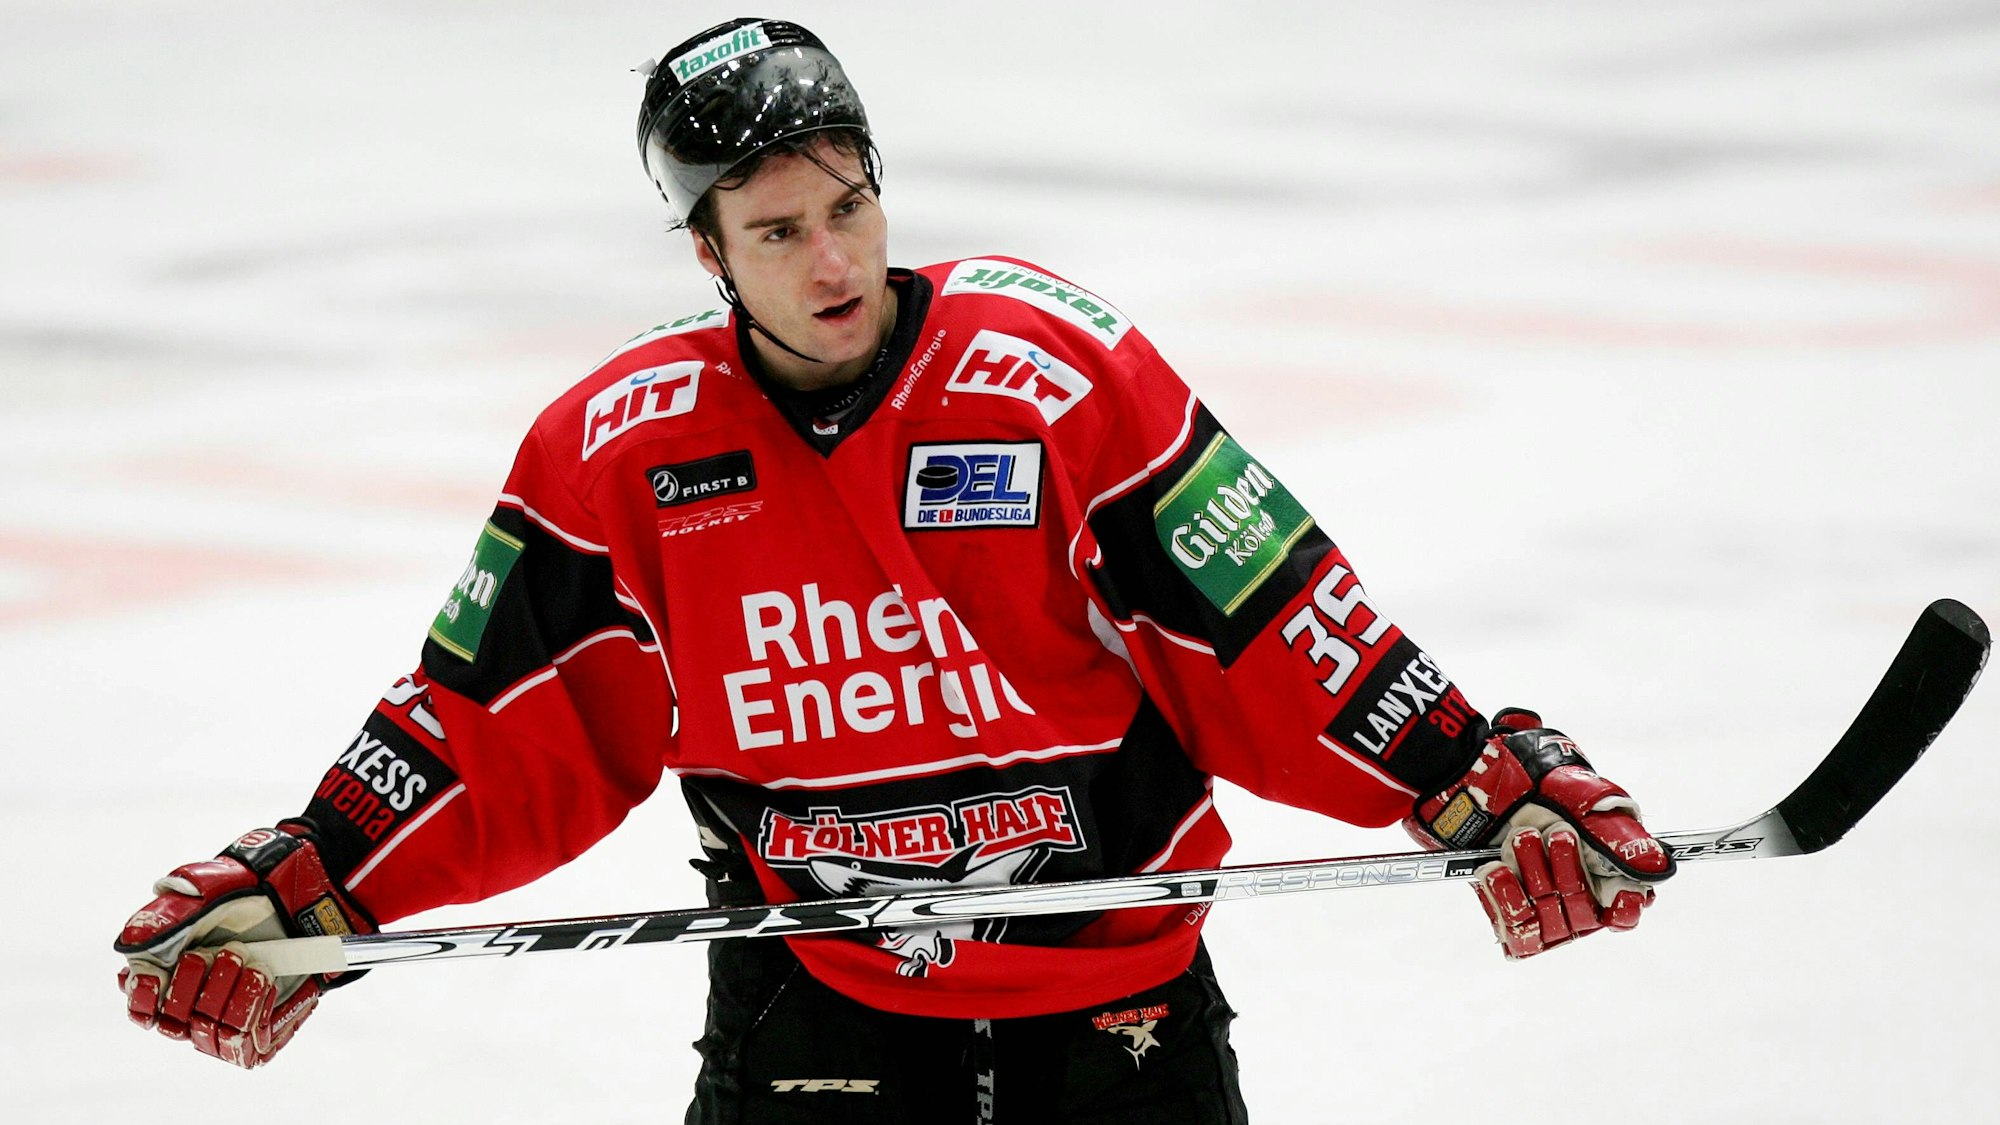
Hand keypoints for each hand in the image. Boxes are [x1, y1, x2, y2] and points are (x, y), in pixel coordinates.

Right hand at [115, 824, 369, 1066]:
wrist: (304, 895)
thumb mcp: (206, 892)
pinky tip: (265, 980)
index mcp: (168, 973)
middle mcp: (194, 1001)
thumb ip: (164, 917)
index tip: (156, 975)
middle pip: (173, 1025)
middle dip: (197, 987)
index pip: (140, 1008)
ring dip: (229, 997)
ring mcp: (227, 1016)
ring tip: (254, 962)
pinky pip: (245, 1046)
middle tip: (228, 951)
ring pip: (209, 1035)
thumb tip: (128, 944)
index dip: (143, 998)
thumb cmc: (249, 891)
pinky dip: (253, 1011)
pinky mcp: (261, 1030)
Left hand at [1406, 708, 1672, 957]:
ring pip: (1551, 921)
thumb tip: (1658, 865)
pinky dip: (1507, 901)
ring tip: (1519, 838)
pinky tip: (1495, 870)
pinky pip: (1518, 932)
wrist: (1470, 781)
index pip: (1625, 913)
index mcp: (1600, 871)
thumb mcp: (1579, 796)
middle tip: (1553, 834)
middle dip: (1568, 873)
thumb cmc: (1529, 782)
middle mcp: (1571, 894)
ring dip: (1535, 875)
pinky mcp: (1503, 910)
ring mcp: (1537, 905)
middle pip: (1585, 915)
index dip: (1625, 910)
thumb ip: (1619, 832)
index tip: (1621, 895)